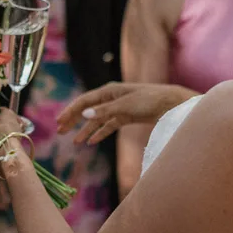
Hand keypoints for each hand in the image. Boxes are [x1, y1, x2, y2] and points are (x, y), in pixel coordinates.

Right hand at [57, 83, 194, 144]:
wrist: (173, 105)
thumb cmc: (150, 101)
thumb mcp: (126, 106)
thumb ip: (105, 111)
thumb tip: (84, 114)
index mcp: (109, 91)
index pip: (84, 101)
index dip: (71, 111)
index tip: (59, 121)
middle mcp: (112, 98)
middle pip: (88, 109)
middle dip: (74, 120)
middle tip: (60, 131)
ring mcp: (119, 108)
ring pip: (97, 120)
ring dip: (86, 130)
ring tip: (75, 141)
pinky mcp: (127, 117)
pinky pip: (109, 126)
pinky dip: (100, 133)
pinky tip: (92, 141)